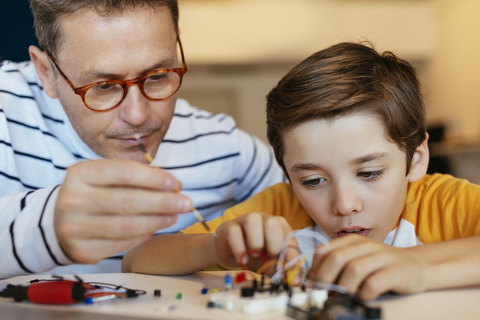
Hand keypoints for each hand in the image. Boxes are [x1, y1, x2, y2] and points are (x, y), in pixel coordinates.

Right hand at [55, 159, 192, 263]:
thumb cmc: (92, 193)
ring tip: (174, 216)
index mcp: (80, 173)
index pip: (124, 173)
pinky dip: (143, 236)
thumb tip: (172, 187)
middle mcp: (73, 200)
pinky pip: (121, 244)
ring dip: (157, 221)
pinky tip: (155, 228)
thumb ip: (135, 177)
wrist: (56, 221)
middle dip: (163, 202)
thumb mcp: (104, 175)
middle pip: (128, 201)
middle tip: (186, 203)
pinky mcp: (81, 251)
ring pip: (127, 226)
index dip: (154, 178)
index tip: (177, 183)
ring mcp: (74, 228)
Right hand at [213, 212, 294, 271]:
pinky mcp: (228, 226)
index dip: (292, 257)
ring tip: (254, 256)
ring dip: (256, 242)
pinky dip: (239, 248)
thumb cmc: (253, 256)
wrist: (229, 253)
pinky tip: (241, 259)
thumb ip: (278, 269)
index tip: (292, 277)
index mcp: (277, 226)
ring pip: (253, 220)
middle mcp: (262, 219)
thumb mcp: (268, 263)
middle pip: (273, 222)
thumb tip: (287, 279)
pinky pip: (233, 231)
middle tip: (270, 259)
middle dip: (274, 244)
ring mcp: (244, 219)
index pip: (289, 237)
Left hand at [310, 235, 428, 299]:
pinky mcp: (396, 271)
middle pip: (336, 258)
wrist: (418, 265)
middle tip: (324, 294)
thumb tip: (313, 283)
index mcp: (352, 241)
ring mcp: (381, 257)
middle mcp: (365, 245)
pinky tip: (364, 297)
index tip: (313, 286)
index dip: (315, 269)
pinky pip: (373, 283)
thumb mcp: (358, 259)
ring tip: (344, 298)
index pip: (324, 250)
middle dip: (325, 279)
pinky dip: (364, 294)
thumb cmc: (381, 266)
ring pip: (353, 270)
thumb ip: (338, 265)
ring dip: (344, 288)